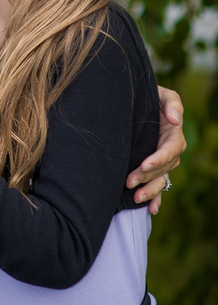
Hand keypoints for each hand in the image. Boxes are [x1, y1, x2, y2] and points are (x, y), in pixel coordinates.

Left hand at [126, 85, 185, 212]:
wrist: (139, 102)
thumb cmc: (151, 96)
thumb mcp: (163, 94)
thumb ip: (172, 103)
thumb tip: (176, 119)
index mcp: (174, 135)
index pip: (169, 150)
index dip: (158, 159)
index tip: (144, 165)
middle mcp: (171, 151)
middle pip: (162, 168)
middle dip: (146, 177)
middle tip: (129, 182)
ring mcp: (163, 162)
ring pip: (160, 180)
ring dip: (150, 191)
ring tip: (135, 199)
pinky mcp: (155, 168)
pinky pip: (159, 186)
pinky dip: (156, 199)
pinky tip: (151, 210)